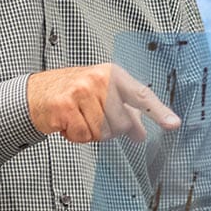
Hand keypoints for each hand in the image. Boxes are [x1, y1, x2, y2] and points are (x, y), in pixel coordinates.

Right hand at [27, 63, 179, 142]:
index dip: (158, 112)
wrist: (36, 92)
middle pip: (121, 124)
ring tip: (79, 119)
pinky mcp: (65, 106)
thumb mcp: (102, 95)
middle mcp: (99, 80)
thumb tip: (141, 134)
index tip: (173, 124)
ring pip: (102, 132)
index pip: (141, 95)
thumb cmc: (73, 92)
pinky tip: (67, 123)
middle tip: (93, 119)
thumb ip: (125, 112)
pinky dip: (75, 136)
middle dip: (109, 129)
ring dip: (90, 133)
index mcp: (113, 75)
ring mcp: (81, 91)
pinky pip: (82, 136)